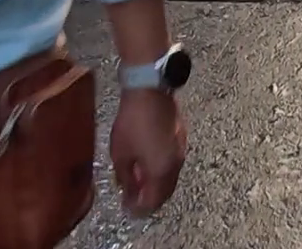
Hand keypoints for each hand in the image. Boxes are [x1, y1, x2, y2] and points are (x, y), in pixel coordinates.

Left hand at [109, 89, 185, 215]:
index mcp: (161, 172)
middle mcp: (175, 165)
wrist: (150, 92)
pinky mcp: (180, 139)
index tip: (126, 208)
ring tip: (137, 180)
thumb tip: (128, 192)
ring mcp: (180, 152)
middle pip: (164, 193)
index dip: (139, 209)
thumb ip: (125, 178)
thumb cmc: (133, 123)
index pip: (153, 202)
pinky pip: (171, 165)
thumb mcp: (121, 154)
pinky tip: (146, 164)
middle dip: (149, 199)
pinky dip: (160, 171)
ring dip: (155, 184)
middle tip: (132, 197)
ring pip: (169, 179)